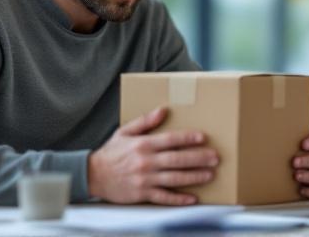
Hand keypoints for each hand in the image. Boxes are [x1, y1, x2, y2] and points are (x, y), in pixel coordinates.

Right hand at [88, 107, 219, 204]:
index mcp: (143, 144)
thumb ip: (145, 121)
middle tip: (215, 158)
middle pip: (177, 159)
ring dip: (194, 177)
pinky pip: (164, 197)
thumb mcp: (125, 132)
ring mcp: (145, 179)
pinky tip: (192, 198)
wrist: (93, 175)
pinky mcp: (142, 194)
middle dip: (198, 158)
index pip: (170, 140)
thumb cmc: (111, 152)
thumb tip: (163, 109)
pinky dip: (179, 199)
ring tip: (210, 174)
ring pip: (174, 178)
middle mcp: (146, 161)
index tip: (203, 138)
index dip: (187, 138)